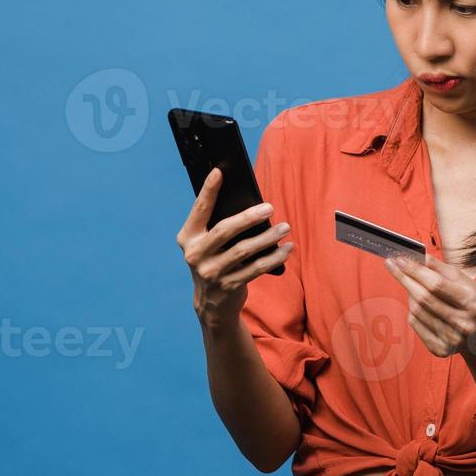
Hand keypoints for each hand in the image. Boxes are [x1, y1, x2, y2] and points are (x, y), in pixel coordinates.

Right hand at [175, 166, 293, 326]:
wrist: (211, 304)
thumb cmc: (214, 262)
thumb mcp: (208, 245)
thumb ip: (219, 226)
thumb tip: (251, 204)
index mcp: (189, 238)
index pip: (199, 209)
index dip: (209, 190)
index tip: (220, 171)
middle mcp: (196, 254)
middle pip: (225, 230)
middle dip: (249, 217)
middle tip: (270, 207)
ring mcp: (211, 272)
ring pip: (244, 250)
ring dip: (268, 237)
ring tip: (285, 227)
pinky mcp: (228, 286)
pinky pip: (256, 268)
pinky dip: (274, 257)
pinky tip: (287, 249)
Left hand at [384, 253, 475, 357]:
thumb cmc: (475, 302)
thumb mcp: (466, 282)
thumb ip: (441, 269)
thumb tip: (418, 257)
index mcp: (471, 303)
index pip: (436, 285)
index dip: (415, 271)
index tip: (399, 259)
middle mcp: (462, 324)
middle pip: (423, 299)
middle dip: (404, 278)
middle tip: (391, 264)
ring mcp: (451, 339)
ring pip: (416, 311)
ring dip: (409, 293)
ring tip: (411, 283)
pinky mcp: (441, 350)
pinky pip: (415, 325)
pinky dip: (412, 310)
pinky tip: (417, 303)